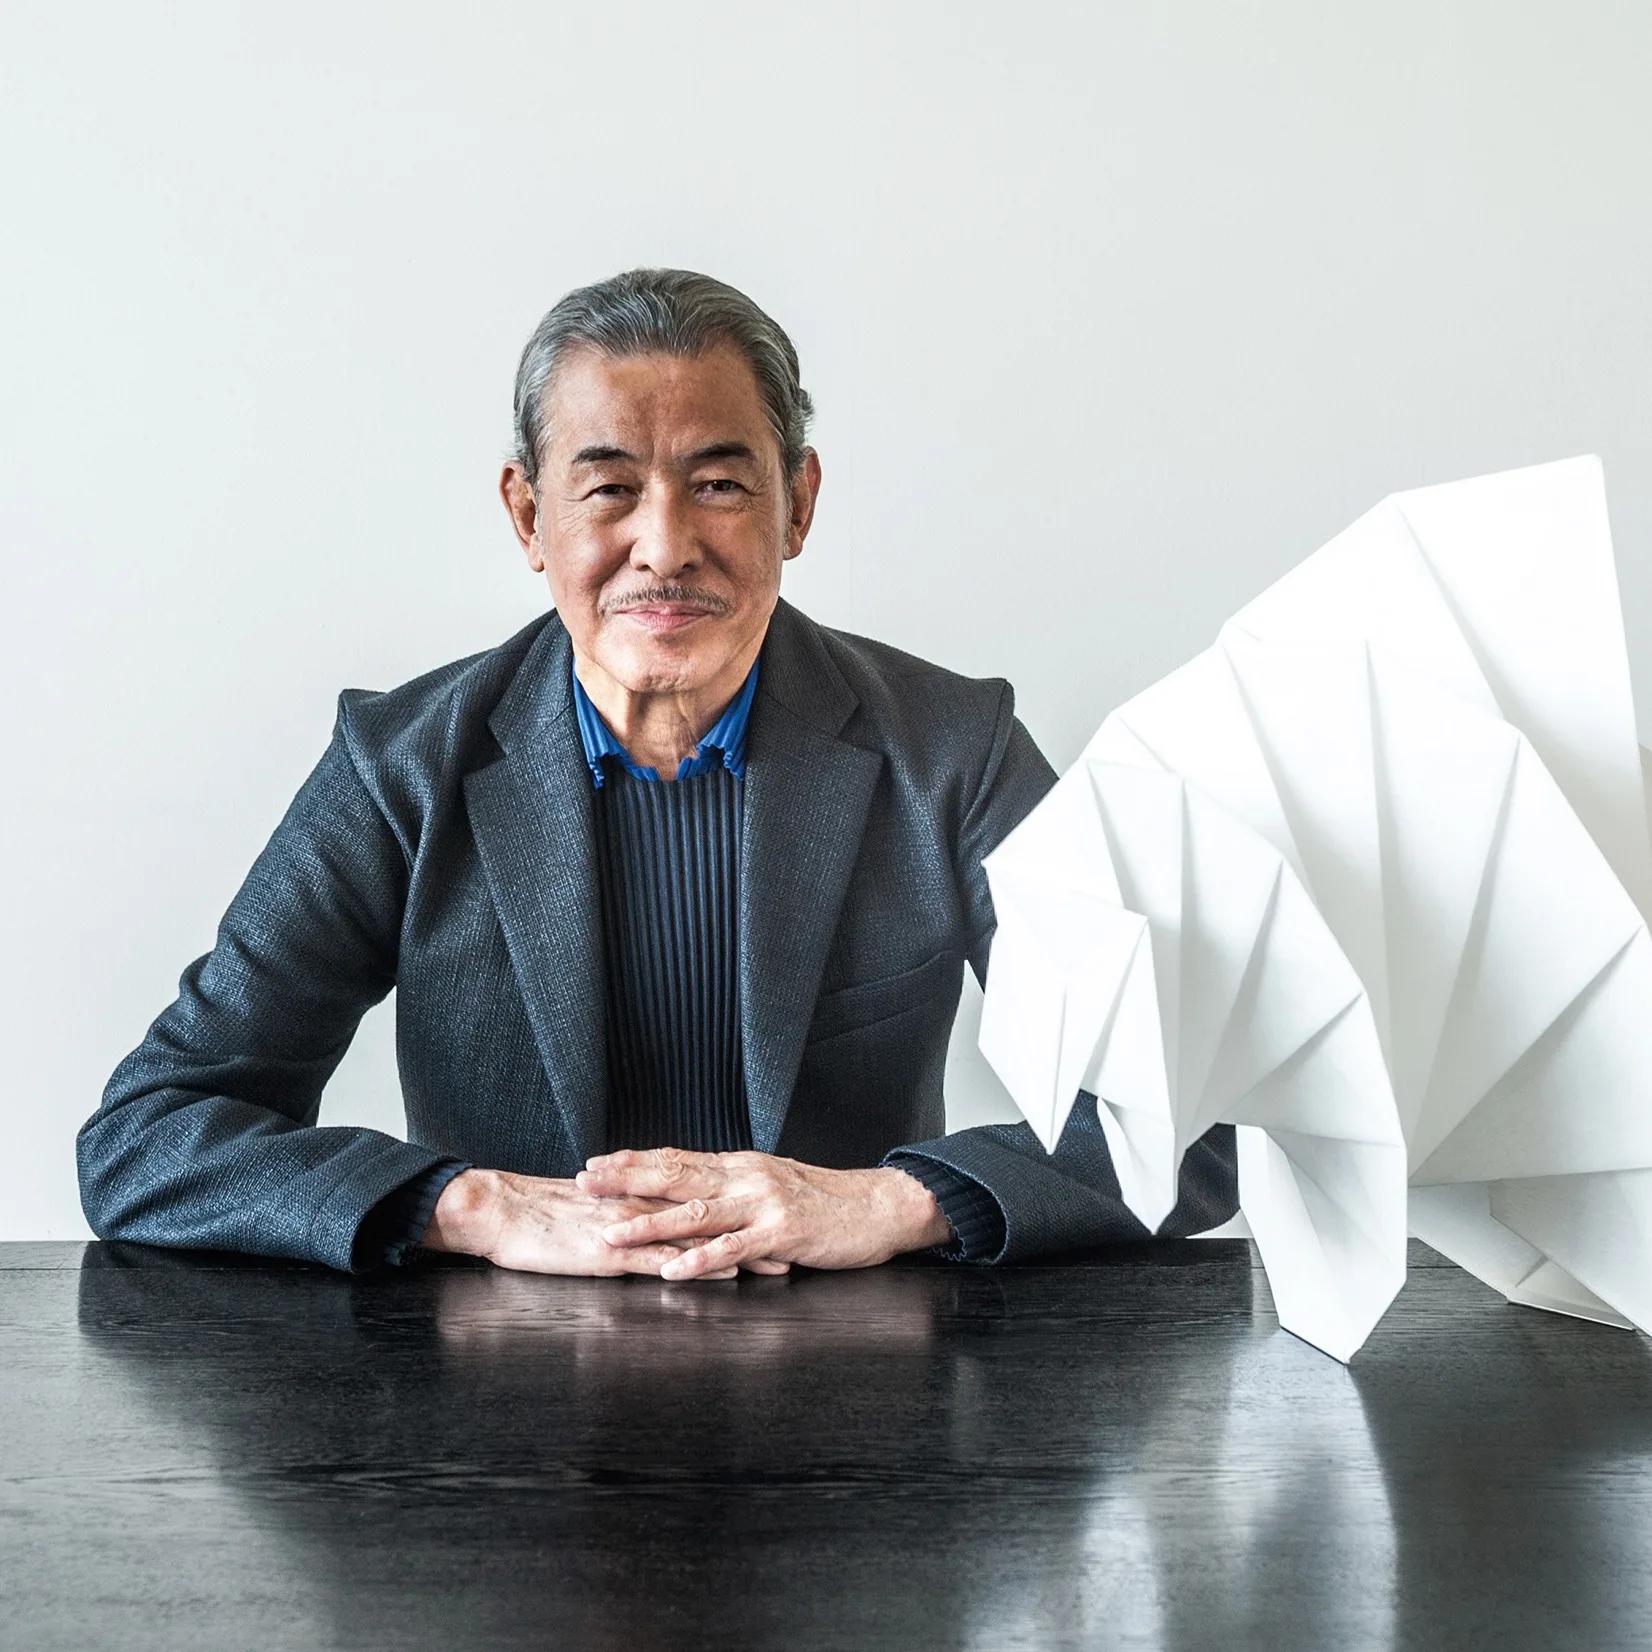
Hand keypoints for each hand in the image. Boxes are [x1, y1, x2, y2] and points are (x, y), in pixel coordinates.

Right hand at [419, 1167, 774, 1278]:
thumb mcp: (590, 1208)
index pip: (702, 1195)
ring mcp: (630, 1229)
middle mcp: (642, 1205)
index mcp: (638, 1193)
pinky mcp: (610, 1253)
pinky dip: (697, 1266)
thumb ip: (623, 1209)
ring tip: (780, 1261)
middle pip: (713, 1212)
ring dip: (741, 1249)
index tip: (779, 1213)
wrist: (496, 1210)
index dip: (743, 1204)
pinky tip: (725, 1273)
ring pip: (698, 1237)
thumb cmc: (537, 1213)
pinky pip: (663, 1261)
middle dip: (757, 1225)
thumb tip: (652, 1214)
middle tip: (800, 1235)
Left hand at [574, 1147, 954, 1280]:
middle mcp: (744, 1177)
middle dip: (625, 1181)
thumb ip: (733, 1188)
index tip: (592, 1164)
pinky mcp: (782, 1232)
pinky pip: (734, 1248)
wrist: (877, 1207)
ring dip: (651, 1223)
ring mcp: (763, 1203)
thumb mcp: (772, 1185)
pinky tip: (673, 1270)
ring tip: (612, 1232)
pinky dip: (701, 1260)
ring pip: (696, 1212)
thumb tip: (691, 1192)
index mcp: (739, 1165)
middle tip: (583, 1184)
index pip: (675, 1158)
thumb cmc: (824, 1201)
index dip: (631, 1161)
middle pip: (675, 1175)